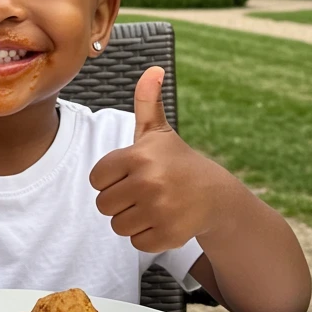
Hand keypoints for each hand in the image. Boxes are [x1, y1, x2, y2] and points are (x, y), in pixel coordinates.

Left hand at [89, 66, 228, 252]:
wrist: (215, 195)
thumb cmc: (176, 161)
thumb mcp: (158, 131)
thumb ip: (147, 101)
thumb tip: (153, 69)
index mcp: (139, 156)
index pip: (97, 179)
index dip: (111, 179)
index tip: (132, 174)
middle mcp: (148, 183)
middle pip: (103, 205)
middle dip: (120, 201)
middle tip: (144, 192)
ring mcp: (159, 210)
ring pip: (117, 225)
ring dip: (132, 219)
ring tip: (153, 206)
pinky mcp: (168, 235)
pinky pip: (136, 242)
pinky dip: (147, 236)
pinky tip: (163, 220)